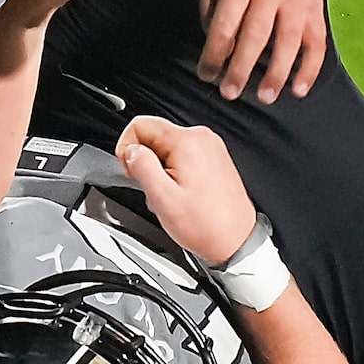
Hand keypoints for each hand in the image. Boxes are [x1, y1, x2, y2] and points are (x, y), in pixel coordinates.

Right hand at [115, 115, 259, 266]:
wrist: (235, 239)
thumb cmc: (206, 225)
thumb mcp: (162, 199)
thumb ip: (141, 167)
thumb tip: (130, 150)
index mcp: (187, 142)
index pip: (141, 124)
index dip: (127, 146)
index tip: (130, 168)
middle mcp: (201, 138)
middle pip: (155, 134)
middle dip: (146, 159)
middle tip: (154, 187)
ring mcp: (210, 146)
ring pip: (168, 146)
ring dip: (161, 167)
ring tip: (171, 192)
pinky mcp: (214, 156)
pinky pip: (183, 154)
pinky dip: (175, 170)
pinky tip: (183, 191)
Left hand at [195, 0, 325, 103]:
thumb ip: (209, 4)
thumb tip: (215, 44)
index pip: (225, 25)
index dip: (214, 54)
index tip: (206, 75)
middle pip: (256, 36)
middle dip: (241, 69)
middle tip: (230, 93)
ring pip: (290, 40)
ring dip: (278, 73)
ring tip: (265, 96)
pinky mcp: (314, 2)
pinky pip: (317, 39)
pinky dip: (310, 66)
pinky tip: (299, 87)